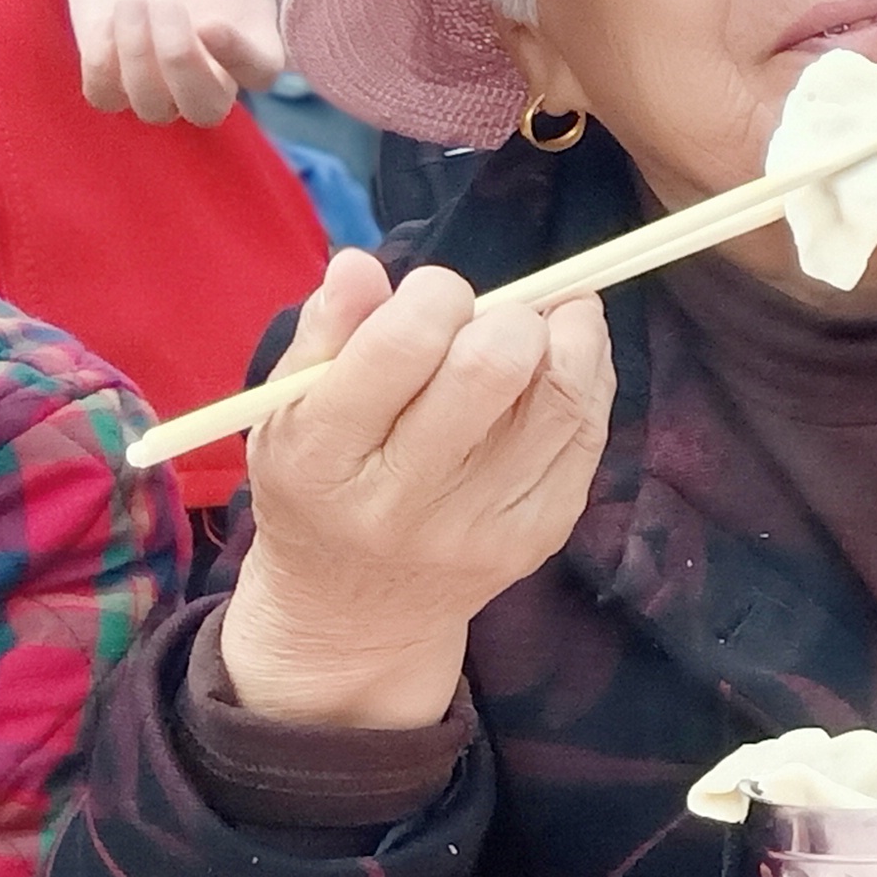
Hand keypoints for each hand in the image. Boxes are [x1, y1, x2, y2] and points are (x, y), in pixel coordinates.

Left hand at [71, 0, 282, 127]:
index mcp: (250, 30)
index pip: (260, 71)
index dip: (238, 58)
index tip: (210, 21)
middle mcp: (209, 63)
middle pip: (205, 109)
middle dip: (179, 66)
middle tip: (165, 6)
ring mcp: (157, 70)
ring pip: (154, 109)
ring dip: (137, 60)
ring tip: (131, 1)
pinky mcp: (111, 63)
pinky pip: (105, 95)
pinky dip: (100, 65)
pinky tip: (105, 18)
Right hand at [214, 254, 611, 731]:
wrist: (356, 613)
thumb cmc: (319, 486)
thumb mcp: (288, 412)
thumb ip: (325, 334)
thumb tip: (362, 263)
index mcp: (324, 457)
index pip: (399, 349)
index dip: (437, 295)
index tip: (438, 291)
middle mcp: (402, 500)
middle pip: (490, 371)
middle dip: (509, 314)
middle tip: (499, 311)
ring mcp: (479, 525)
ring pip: (560, 402)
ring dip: (569, 337)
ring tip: (550, 317)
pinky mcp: (538, 537)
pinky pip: (587, 439)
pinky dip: (588, 382)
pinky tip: (565, 360)